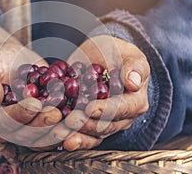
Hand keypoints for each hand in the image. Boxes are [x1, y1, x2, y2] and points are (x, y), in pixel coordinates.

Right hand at [0, 15, 65, 150]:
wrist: (4, 56)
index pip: (6, 122)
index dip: (21, 115)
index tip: (35, 105)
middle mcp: (7, 127)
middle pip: (26, 133)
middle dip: (43, 125)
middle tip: (58, 114)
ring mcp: (26, 124)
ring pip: (42, 135)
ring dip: (58, 129)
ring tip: (72, 118)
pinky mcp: (40, 119)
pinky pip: (52, 127)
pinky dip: (65, 123)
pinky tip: (78, 115)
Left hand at [63, 35, 149, 150]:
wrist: (98, 58)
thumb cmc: (116, 54)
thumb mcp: (127, 53)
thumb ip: (133, 66)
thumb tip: (133, 82)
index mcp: (135, 101)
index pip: (122, 108)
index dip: (106, 110)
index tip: (89, 108)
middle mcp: (122, 118)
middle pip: (105, 126)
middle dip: (86, 124)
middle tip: (69, 121)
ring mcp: (105, 124)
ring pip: (91, 135)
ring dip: (75, 135)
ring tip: (59, 133)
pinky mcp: (89, 125)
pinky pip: (81, 135)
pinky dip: (68, 137)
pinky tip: (56, 138)